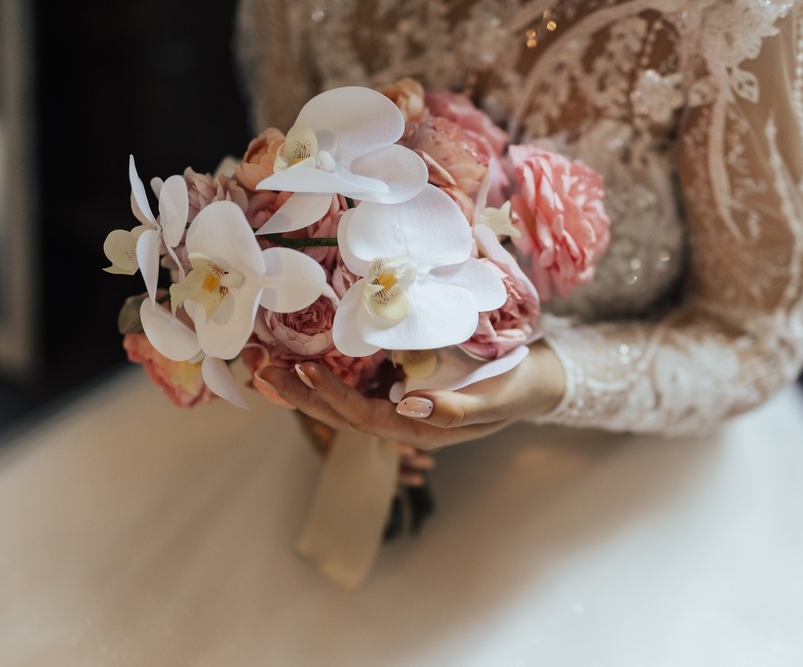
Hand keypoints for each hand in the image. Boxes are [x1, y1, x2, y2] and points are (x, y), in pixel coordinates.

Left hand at [259, 342, 564, 450]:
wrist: (539, 378)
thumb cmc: (519, 389)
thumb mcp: (496, 400)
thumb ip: (457, 409)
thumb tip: (410, 404)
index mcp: (422, 428)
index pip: (365, 419)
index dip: (333, 397)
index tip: (304, 369)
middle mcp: (405, 418)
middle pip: (344, 414)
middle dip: (303, 396)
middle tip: (263, 373)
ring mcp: (404, 402)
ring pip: (347, 401)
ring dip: (310, 387)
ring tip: (272, 369)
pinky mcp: (407, 382)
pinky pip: (362, 383)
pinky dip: (333, 373)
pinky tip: (309, 357)